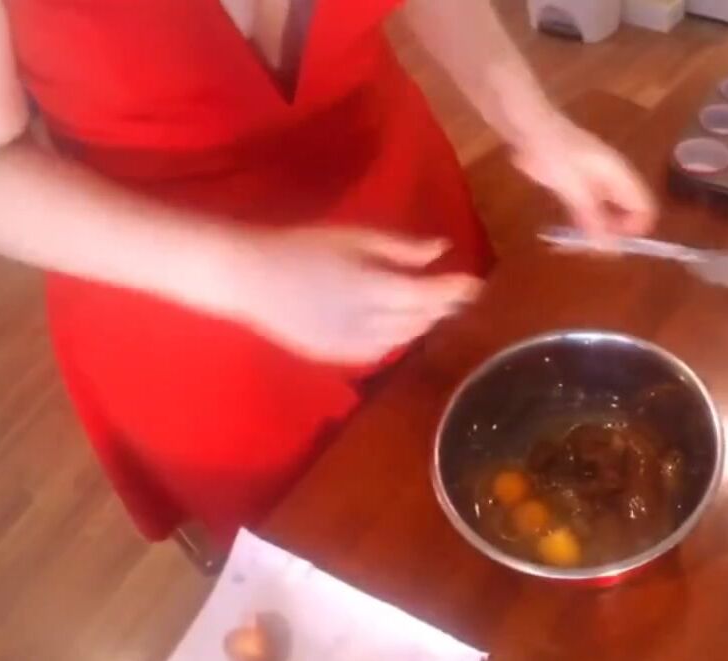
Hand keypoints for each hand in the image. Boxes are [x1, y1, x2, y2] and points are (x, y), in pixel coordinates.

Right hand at [202, 225, 481, 364]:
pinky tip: (399, 325)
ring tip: (434, 308)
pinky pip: (381, 351)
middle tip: (460, 294)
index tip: (477, 283)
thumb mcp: (354, 237)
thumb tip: (442, 250)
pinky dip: (398, 338)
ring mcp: (353, 344)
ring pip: (404, 338)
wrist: (250, 278)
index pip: (430, 294)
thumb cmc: (302, 245)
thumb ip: (401, 248)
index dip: (457, 290)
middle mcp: (369, 322)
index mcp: (374, 287)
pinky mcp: (337, 356)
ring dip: (423, 323)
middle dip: (444, 306)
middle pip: (421, 319)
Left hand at [512, 115, 656, 241]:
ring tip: (578, 242)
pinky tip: (569, 228)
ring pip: (609, 210)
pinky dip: (585, 219)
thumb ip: (592, 216)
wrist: (526, 123)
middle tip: (590, 248)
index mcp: (619, 174)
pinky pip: (591, 205)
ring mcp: (595, 177)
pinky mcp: (577, 179)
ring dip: (599, 228)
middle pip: (629, 211)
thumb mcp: (573, 187)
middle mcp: (613, 176)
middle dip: (615, 232)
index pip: (645, 207)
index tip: (611, 244)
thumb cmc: (552, 151)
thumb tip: (609, 248)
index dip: (634, 230)